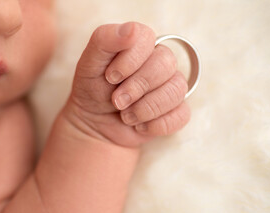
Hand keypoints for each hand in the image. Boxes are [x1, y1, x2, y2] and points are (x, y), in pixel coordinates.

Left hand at [63, 22, 189, 147]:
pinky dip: (155, 125)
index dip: (130, 60)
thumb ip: (104, 41)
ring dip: (145, 109)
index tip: (110, 77)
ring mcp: (170, 87)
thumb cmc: (92, 91)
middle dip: (136, 87)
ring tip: (125, 116)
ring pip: (177, 90)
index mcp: (140, 45)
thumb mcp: (89, 65)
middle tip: (116, 101)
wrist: (94, 125)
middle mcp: (159, 62)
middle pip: (166, 64)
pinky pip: (181, 115)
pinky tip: (139, 125)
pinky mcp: (176, 111)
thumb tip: (131, 29)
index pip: (148, 38)